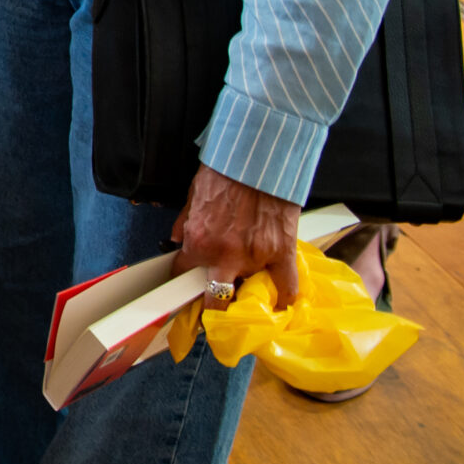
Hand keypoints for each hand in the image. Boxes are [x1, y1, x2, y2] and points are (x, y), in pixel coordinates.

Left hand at [171, 164, 302, 307]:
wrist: (257, 159)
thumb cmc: (225, 173)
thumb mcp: (193, 196)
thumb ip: (184, 223)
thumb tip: (177, 241)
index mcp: (199, 241)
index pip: (183, 274)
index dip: (182, 282)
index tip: (184, 288)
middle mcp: (224, 255)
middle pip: (215, 298)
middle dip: (212, 305)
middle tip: (214, 305)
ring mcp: (255, 257)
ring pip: (248, 291)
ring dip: (245, 291)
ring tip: (245, 292)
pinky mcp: (282, 254)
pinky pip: (286, 288)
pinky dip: (282, 298)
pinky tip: (278, 304)